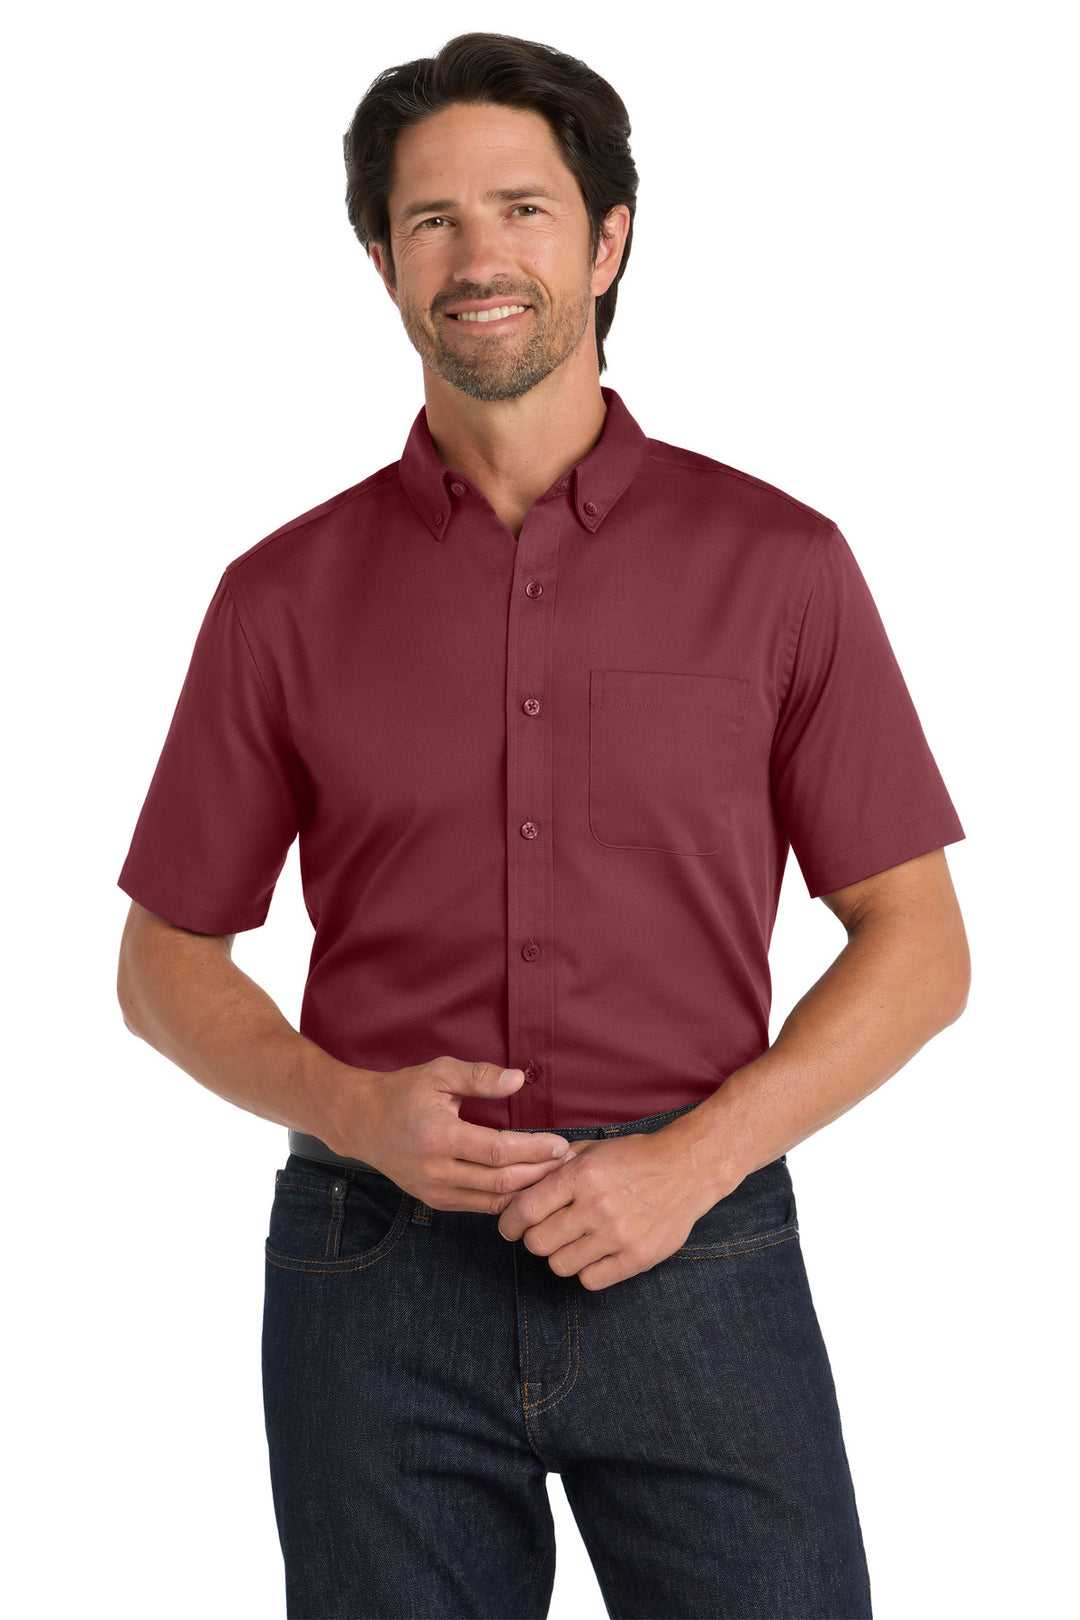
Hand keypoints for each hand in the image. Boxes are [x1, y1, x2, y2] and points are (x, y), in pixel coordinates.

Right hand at [336, 1056, 571, 1212]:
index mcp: (438, 1136)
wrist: (362, 1122)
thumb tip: (519, 1079)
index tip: (561, 1144)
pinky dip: (508, 1199)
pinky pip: (480, 1207)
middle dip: (540, 1173)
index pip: (498, 1151)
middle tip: (568, 1162)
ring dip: (529, 1190)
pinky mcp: (435, 1201)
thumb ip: (480, 1077)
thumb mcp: (440, 1073)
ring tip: (557, 1176)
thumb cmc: (403, 1092)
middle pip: (501, 1181)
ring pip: (493, 1201)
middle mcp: (436, 1170)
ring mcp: (434, 1191)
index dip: (534, 1150)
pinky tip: (530, 1187)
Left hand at [497, 1130, 717, 1290]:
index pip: (524, 1210)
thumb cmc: (635, 1157)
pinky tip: (596, 1253)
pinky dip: (587, 1270)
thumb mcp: (592, 1149)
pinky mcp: (637, 1258)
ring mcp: (618, 1235)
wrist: (687, 1168)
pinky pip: (590, 1280)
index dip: (509, 1223)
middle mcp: (597, 1206)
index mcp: (581, 1175)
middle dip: (535, 1239)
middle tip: (546, 1232)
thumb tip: (517, 1186)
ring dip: (561, 1256)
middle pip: (537, 1243)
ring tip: (575, 1242)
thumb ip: (555, 1167)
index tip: (511, 1227)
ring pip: (560, 1265)